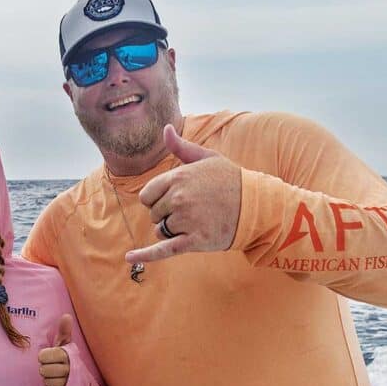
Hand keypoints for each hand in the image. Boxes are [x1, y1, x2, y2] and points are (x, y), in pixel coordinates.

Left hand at [38, 314, 72, 385]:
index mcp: (66, 354)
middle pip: (43, 370)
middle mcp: (68, 369)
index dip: (44, 357)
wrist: (83, 383)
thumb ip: (64, 331)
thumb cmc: (69, 360)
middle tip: (54, 368)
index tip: (51, 357)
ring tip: (58, 377)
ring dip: (49, 380)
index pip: (42, 356)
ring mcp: (67, 383)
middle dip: (46, 370)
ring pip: (46, 382)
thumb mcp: (66, 346)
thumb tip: (66, 315)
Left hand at [127, 124, 241, 264]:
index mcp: (178, 178)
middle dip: (167, 214)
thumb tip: (166, 128)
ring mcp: (186, 220)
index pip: (146, 195)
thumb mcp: (207, 158)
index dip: (157, 199)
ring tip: (196, 222)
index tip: (175, 198)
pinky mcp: (193, 241)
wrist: (257, 206)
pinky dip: (146, 255)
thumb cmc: (230, 180)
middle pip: (153, 213)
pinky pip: (163, 249)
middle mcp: (178, 198)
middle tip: (193, 210)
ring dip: (173, 230)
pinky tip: (129, 257)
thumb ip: (182, 147)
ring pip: (161, 230)